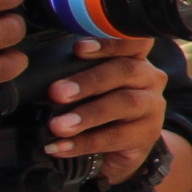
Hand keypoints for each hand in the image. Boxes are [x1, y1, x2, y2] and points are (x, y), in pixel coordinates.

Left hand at [42, 35, 165, 171]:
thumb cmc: (101, 107)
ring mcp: (152, 106)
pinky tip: (60, 146)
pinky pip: (115, 137)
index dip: (108, 42)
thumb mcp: (93, 86)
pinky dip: (83, 142)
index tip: (78, 48)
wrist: (120, 149)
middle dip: (88, 81)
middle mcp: (149, 78)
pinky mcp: (148, 135)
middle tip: (57, 93)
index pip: (131, 41)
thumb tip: (38, 77)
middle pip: (125, 71)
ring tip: (58, 126)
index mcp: (134, 59)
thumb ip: (76, 75)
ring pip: (124, 103)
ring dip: (88, 114)